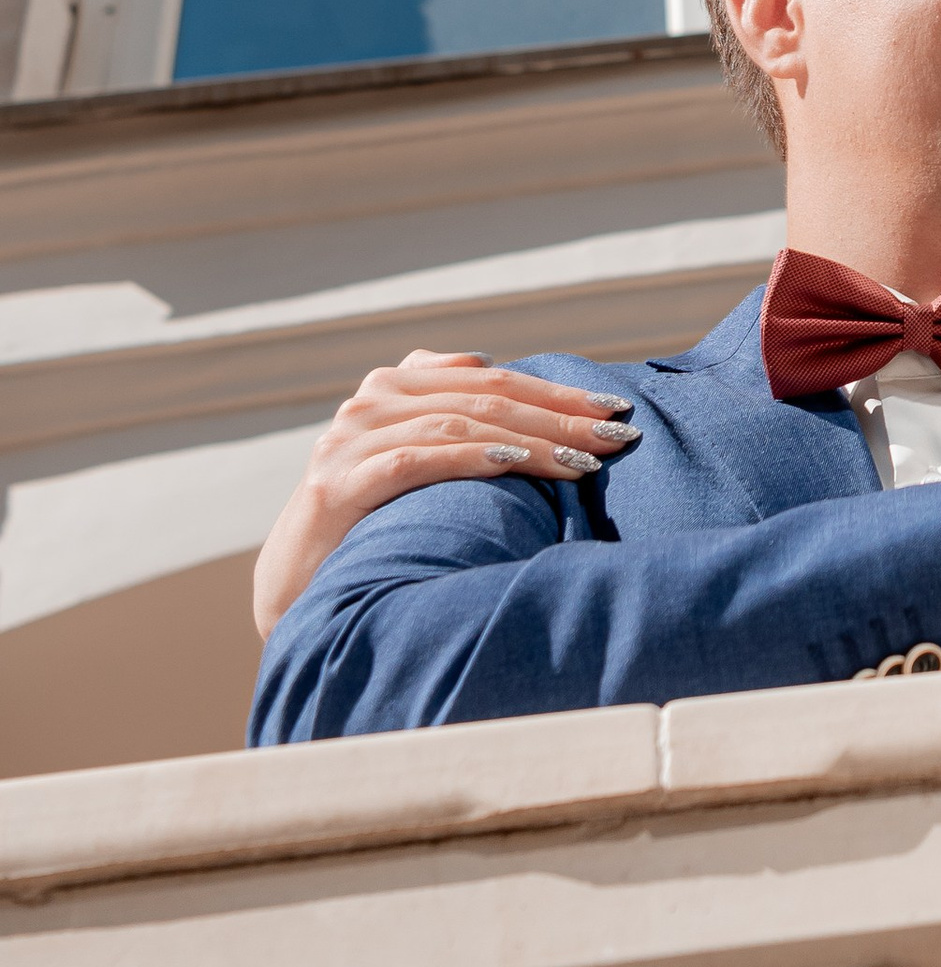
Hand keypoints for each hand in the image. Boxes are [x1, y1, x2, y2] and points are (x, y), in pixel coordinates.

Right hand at [251, 352, 640, 636]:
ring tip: (585, 459)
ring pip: (460, 425)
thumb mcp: (419, 464)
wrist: (296, 587)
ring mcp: (350, 439)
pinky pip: (416, 459)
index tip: (613, 407)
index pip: (492, 378)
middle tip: (618, 431)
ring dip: (531, 441)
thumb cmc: (375, 526)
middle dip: (558, 415)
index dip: (555, 390)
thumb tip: (539, 414)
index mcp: (395, 385)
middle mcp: (371, 401)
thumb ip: (460, 427)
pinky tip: (514, 463)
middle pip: (485, 398)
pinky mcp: (339, 482)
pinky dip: (469, 457)